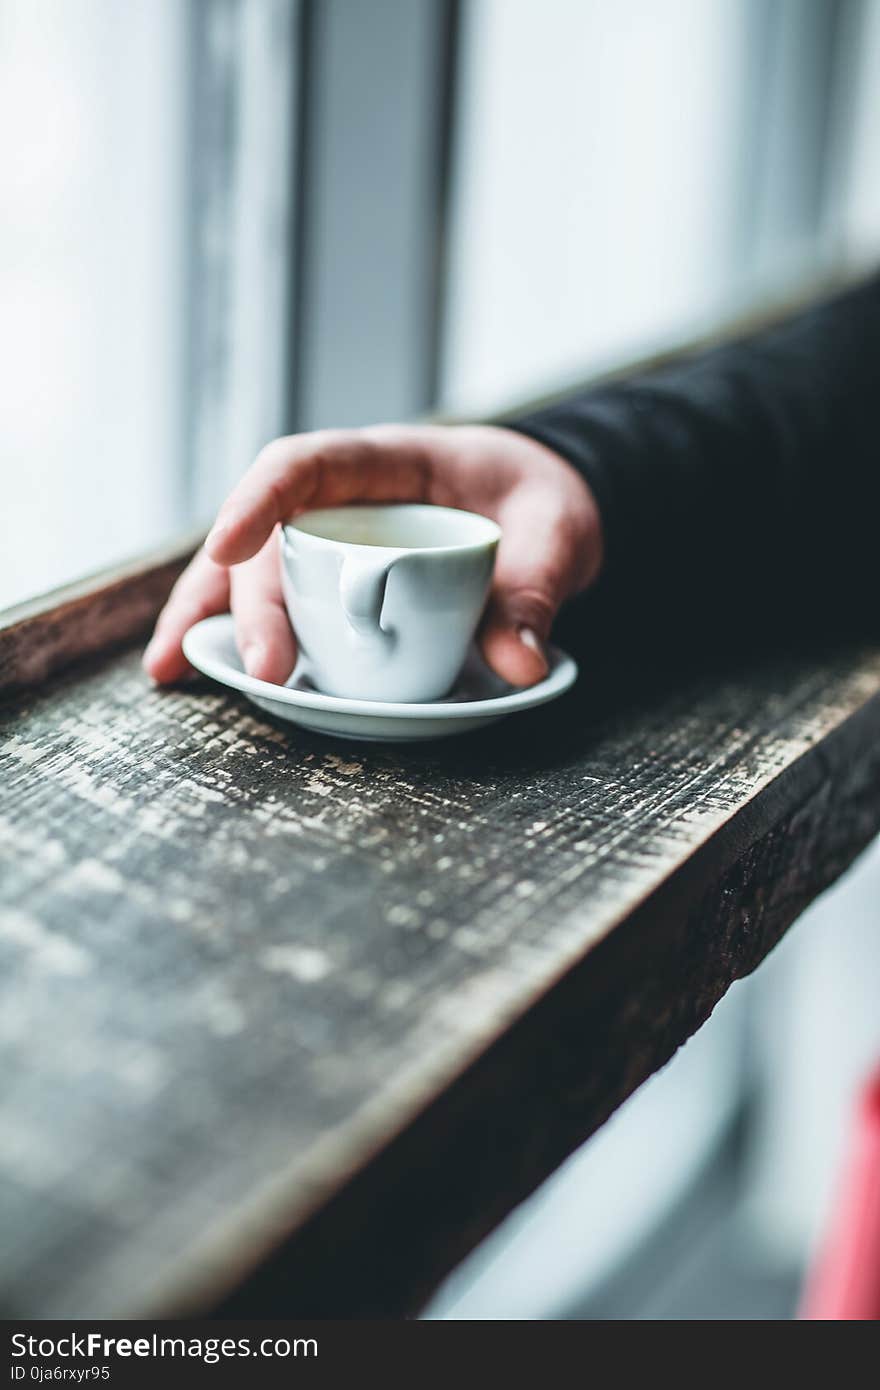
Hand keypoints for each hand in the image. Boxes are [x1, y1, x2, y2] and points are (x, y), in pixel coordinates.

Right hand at [143, 423, 602, 687]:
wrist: (544, 507)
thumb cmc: (543, 501)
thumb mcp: (558, 534)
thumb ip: (538, 589)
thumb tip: (518, 663)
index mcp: (388, 461)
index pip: (304, 463)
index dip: (259, 501)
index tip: (227, 546)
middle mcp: (344, 499)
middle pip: (272, 537)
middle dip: (252, 601)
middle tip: (267, 670)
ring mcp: (332, 542)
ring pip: (251, 570)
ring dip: (208, 616)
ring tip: (169, 669)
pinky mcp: (335, 583)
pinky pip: (277, 602)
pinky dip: (238, 636)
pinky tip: (200, 671)